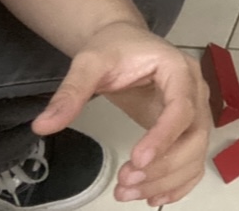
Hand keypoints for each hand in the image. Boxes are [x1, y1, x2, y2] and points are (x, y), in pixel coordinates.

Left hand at [32, 21, 211, 205]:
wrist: (125, 43)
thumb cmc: (113, 48)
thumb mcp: (89, 63)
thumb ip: (71, 92)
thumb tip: (43, 126)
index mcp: (178, 69)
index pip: (181, 107)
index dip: (163, 136)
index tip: (137, 161)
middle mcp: (195, 91)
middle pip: (195, 135)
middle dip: (164, 166)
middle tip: (125, 182)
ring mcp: (196, 111)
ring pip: (196, 153)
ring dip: (167, 180)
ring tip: (127, 192)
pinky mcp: (188, 128)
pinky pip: (194, 159)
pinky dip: (179, 183)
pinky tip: (153, 197)